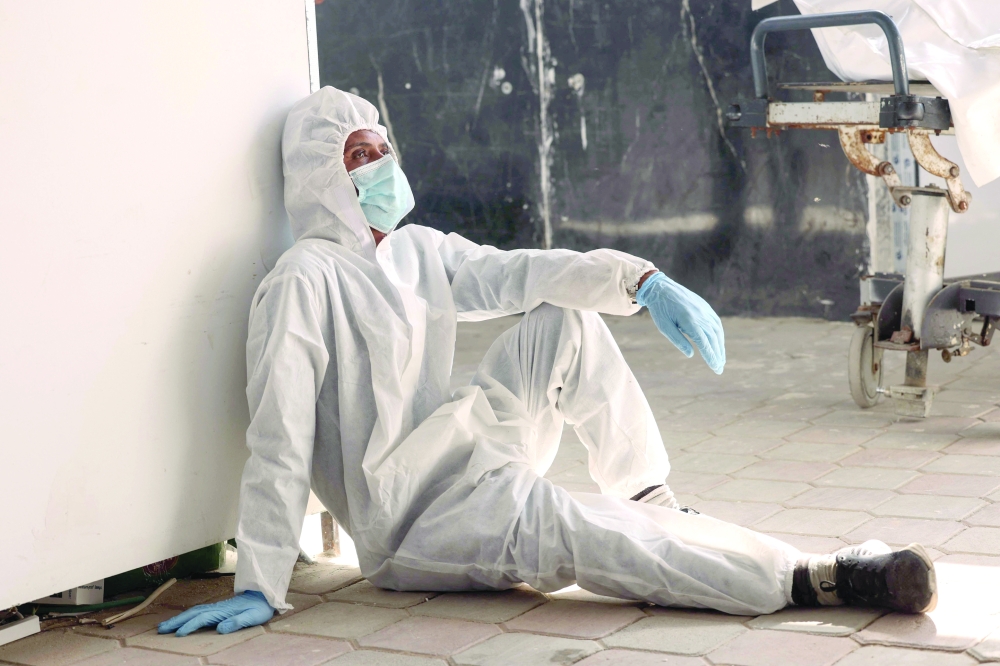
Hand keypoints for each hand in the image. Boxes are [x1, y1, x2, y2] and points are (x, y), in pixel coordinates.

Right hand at [157, 591, 273, 636]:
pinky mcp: (218, 609)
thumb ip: (237, 622)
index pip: (202, 618)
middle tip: (160, 629)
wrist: (265, 595)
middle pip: (192, 613)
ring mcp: (217, 607)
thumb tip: (220, 629)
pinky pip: (198, 612)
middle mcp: (217, 608)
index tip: (178, 634)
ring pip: (193, 612)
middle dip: (176, 621)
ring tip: (163, 625)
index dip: (190, 626)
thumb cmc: (260, 608)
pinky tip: (181, 620)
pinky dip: (186, 616)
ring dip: (178, 618)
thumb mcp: (252, 617)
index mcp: (223, 611)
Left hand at [637, 271, 725, 373]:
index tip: (715, 368)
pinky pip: (716, 322)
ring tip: (721, 359)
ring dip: (720, 346)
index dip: (711, 356)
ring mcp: (705, 310)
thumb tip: (691, 354)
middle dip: (717, 355)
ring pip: (717, 331)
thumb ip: (678, 340)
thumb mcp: (664, 326)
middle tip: (719, 369)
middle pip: (713, 338)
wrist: (661, 287)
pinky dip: (719, 335)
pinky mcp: (705, 307)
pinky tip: (718, 343)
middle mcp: (701, 315)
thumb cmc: (660, 309)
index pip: (704, 343)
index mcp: (690, 321)